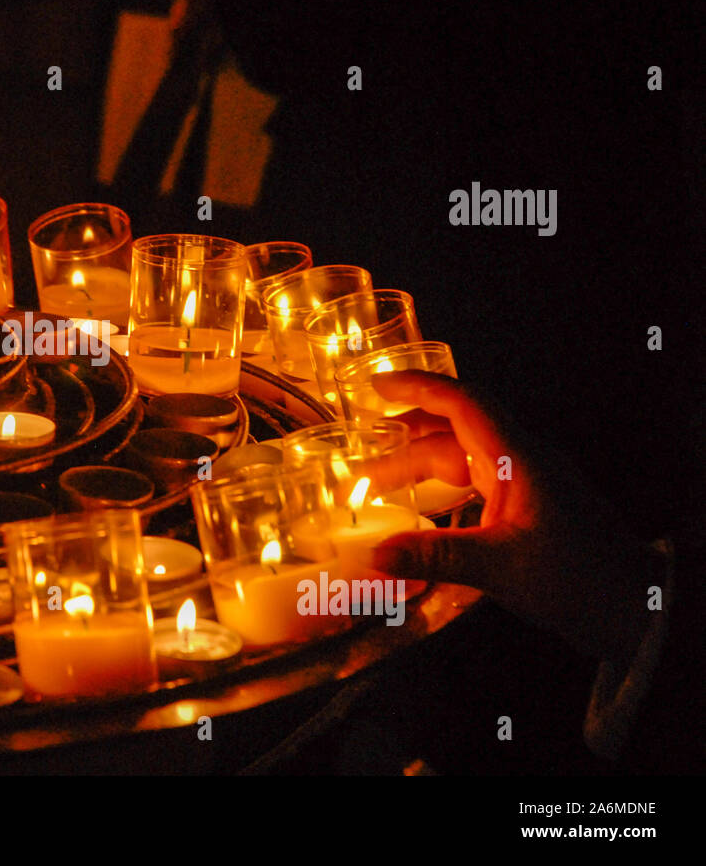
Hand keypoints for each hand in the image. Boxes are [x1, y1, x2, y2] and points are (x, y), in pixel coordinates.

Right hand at [369, 371, 658, 665]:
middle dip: (402, 438)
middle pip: (453, 432)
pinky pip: (474, 485)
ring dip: (417, 468)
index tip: (376, 385)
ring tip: (374, 485)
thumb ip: (435, 556)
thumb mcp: (501, 567)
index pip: (463, 403)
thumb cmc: (581, 580)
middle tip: (358, 454)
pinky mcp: (527, 509)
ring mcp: (525, 485)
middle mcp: (521, 462)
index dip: (417, 388)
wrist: (634, 608)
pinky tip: (416, 511)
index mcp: (518, 459)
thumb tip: (375, 556)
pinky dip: (439, 490)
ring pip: (461, 460)